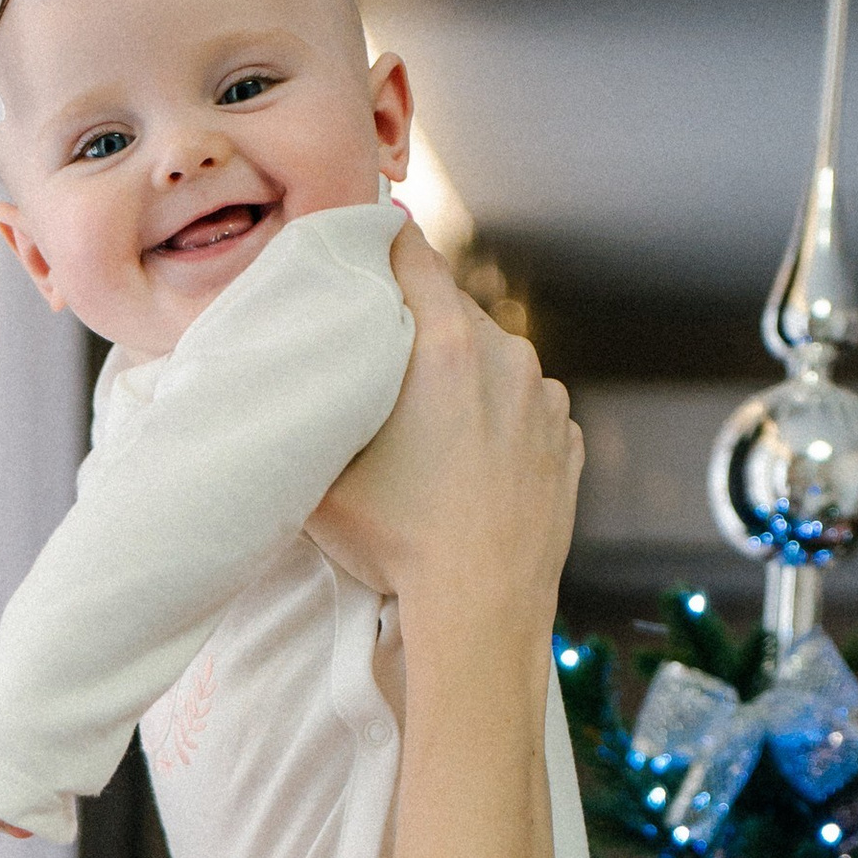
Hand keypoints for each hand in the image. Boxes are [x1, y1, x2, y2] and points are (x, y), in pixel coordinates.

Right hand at [306, 225, 580, 638]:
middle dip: (421, 334)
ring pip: (494, 363)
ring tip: (434, 441)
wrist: (482, 610)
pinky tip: (474, 471)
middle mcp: (505, 354)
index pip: (411, 250)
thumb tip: (289, 382)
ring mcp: (544, 399)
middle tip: (387, 378)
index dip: (382, 247)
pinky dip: (501, 427)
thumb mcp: (324, 477)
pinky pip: (526, 413)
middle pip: (453, 312)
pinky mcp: (568, 441)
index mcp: (444, 343)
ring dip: (465, 383)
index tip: (365, 255)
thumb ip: (311, 411)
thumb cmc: (397, 545)